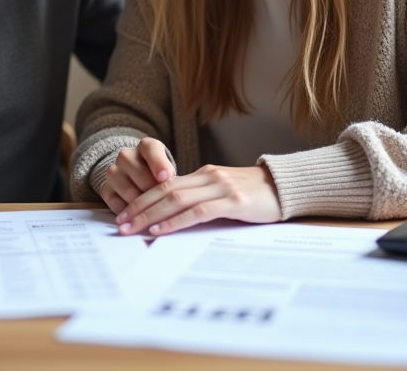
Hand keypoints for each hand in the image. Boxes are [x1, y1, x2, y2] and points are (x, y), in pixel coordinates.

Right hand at [99, 137, 175, 213]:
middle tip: (163, 202)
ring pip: (129, 191)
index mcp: (145, 146)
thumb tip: (169, 189)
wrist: (136, 178)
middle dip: (154, 191)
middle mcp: (126, 156)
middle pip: (140, 174)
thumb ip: (169, 175)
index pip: (151, 150)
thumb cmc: (159, 175)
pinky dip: (128, 212)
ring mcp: (113, 172)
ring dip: (142, 204)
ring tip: (152, 211)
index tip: (166, 178)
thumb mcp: (168, 169)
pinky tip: (138, 216)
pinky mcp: (106, 189)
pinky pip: (116, 203)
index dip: (159, 164)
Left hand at [116, 164, 281, 236]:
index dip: (141, 199)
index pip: (164, 186)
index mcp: (203, 175)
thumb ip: (202, 200)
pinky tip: (160, 231)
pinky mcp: (233, 201)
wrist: (287, 188)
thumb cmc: (256, 196)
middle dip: (138, 208)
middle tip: (120, 224)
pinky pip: (197, 211)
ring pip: (176, 200)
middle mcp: (208, 177)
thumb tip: (173, 218)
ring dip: (150, 215)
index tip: (124, 214)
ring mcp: (220, 187)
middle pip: (164, 191)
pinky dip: (176, 221)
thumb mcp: (224, 194)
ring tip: (132, 229)